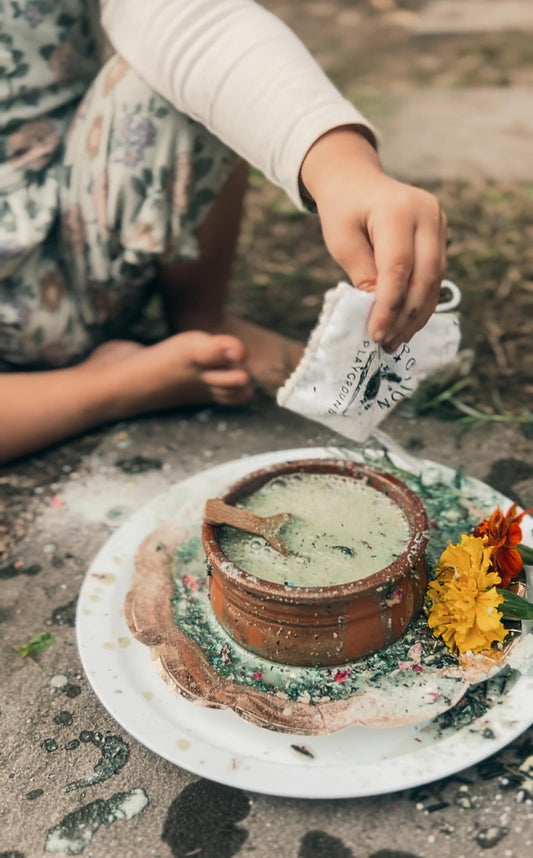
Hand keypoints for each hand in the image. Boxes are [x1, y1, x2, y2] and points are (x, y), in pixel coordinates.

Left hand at [300, 126, 446, 348]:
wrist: (356, 180)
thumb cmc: (343, 210)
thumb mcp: (341, 241)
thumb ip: (362, 273)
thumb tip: (379, 311)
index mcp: (398, 210)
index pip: (398, 268)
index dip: (388, 306)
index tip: (375, 333)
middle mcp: (427, 214)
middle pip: (424, 277)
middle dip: (406, 316)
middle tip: (387, 343)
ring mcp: (439, 223)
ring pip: (434, 280)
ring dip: (416, 315)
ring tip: (396, 340)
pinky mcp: (441, 234)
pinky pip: (435, 275)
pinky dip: (421, 302)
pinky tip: (406, 323)